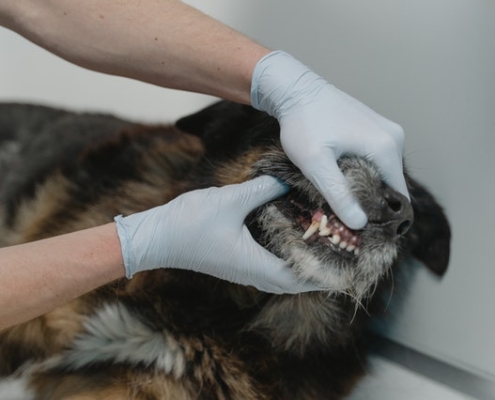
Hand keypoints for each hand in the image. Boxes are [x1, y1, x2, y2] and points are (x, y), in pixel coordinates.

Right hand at [115, 176, 318, 293]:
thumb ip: (262, 189)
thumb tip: (288, 180)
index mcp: (254, 265)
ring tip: (318, 248)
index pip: (299, 279)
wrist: (157, 236)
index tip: (344, 263)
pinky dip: (283, 259)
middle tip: (337, 253)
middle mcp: (251, 274)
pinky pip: (267, 268)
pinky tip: (288, 241)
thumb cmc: (191, 222)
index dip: (324, 274)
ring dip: (300, 266)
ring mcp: (241, 271)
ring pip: (279, 276)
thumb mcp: (231, 200)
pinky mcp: (234, 264)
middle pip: (292, 281)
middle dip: (316, 271)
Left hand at [251, 51, 408, 229]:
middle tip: (347, 215)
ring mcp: (386, 131)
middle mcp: (394, 138)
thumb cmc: (303, 124)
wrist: (296, 90)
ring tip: (342, 197)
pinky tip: (343, 177)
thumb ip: (339, 194)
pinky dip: (364, 172)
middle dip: (373, 202)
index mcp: (386, 147)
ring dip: (367, 186)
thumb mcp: (316, 164)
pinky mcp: (375, 128)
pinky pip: (377, 159)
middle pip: (392, 184)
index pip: (399, 195)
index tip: (363, 228)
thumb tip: (360, 223)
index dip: (383, 215)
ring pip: (384, 172)